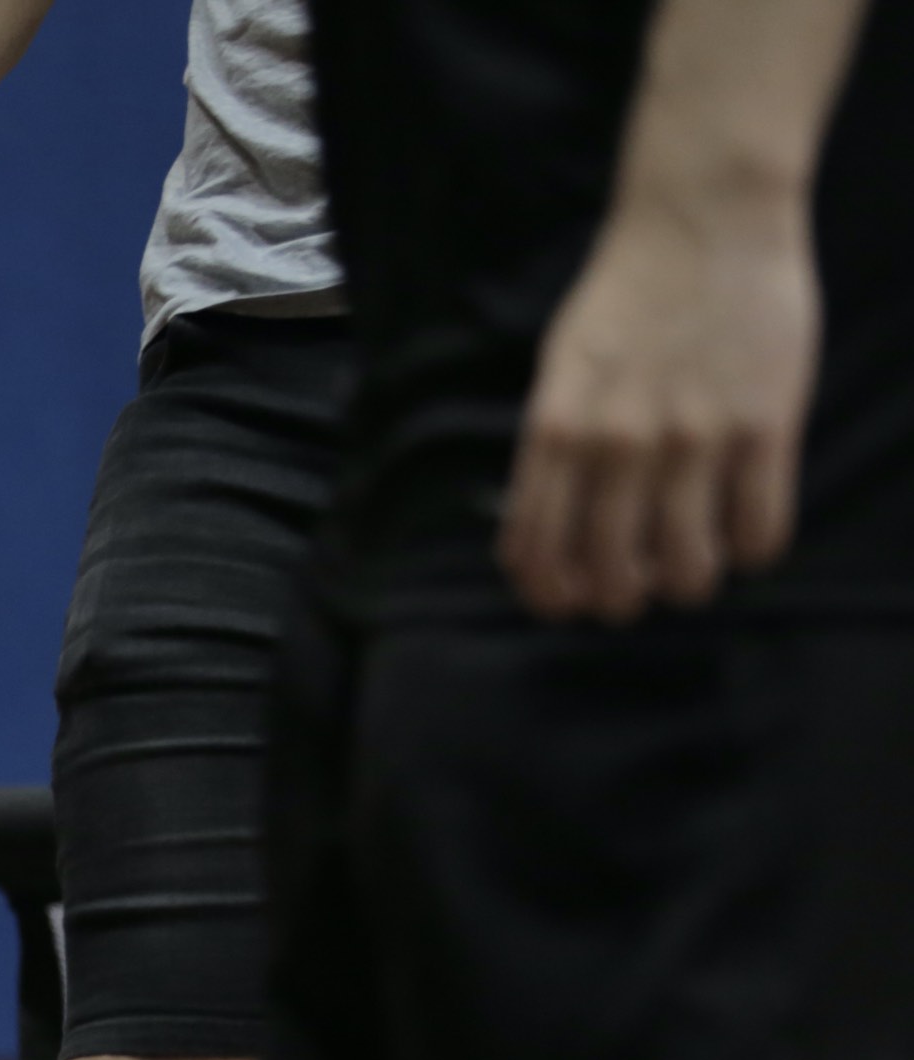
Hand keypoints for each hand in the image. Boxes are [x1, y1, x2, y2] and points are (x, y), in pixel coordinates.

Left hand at [499, 192, 820, 621]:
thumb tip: (549, 523)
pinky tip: (746, 533)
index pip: (535, 548)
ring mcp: (693, 437)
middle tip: (638, 589)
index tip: (568, 601)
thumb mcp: (562, 366)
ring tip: (694, 569)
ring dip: (688, 583)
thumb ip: (554, 441)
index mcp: (557, 430)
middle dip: (620, 600)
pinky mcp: (763, 425)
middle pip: (610, 572)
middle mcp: (617, 444)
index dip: (550, 594)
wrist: (705, 218)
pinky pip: (758, 529)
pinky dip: (751, 550)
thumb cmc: (630, 293)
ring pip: (687, 566)